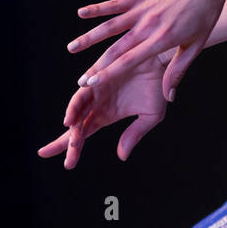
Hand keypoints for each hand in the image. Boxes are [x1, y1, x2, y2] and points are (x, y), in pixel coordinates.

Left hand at [38, 51, 167, 167]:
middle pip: (75, 126)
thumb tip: (121, 156)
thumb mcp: (151, 116)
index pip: (85, 132)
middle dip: (66, 143)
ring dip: (72, 126)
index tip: (68, 165)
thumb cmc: (159, 86)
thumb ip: (134, 134)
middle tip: (61, 159)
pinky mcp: (98, 76)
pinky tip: (71, 120)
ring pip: (76, 112)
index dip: (73, 149)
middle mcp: (97, 102)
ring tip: (72, 142)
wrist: (165, 61)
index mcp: (107, 114)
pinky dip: (75, 107)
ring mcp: (96, 89)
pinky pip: (82, 93)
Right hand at [67, 0, 226, 102]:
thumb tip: (168, 97)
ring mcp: (143, 8)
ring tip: (71, 48)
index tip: (91, 84)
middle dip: (96, 65)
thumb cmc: (205, 15)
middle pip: (116, 48)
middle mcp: (149, 25)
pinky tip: (81, 13)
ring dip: (89, 37)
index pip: (129, 61)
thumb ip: (178, 71)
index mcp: (162, 39)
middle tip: (79, 80)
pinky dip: (98, 8)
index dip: (108, 73)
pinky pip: (115, 3)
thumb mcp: (196, 45)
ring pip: (110, 25)